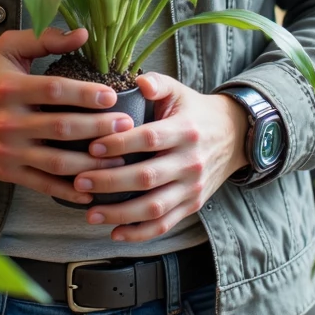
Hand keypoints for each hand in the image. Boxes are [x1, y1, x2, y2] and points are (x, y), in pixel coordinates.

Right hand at [0, 27, 130, 202]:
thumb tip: (83, 34)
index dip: (85, 94)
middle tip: (126, 125)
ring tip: (118, 159)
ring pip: (56, 161)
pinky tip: (91, 191)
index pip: (54, 91)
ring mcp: (9, 150)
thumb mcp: (8, 49)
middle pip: (61, 128)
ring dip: (90, 163)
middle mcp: (9, 122)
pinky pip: (43, 184)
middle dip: (97, 128)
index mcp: (11, 88)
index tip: (112, 96)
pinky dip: (68, 191)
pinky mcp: (8, 172)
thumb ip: (45, 39)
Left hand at [69, 72, 248, 242]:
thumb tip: (139, 82)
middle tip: (80, 181)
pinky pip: (165, 224)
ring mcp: (192, 187)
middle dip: (110, 181)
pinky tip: (116, 232)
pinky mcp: (193, 205)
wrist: (234, 136)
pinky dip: (140, 233)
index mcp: (185, 130)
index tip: (92, 146)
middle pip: (147, 176)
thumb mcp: (180, 91)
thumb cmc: (195, 112)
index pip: (149, 138)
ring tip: (91, 213)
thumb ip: (158, 83)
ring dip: (120, 213)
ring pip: (154, 207)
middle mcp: (191, 161)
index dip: (120, 144)